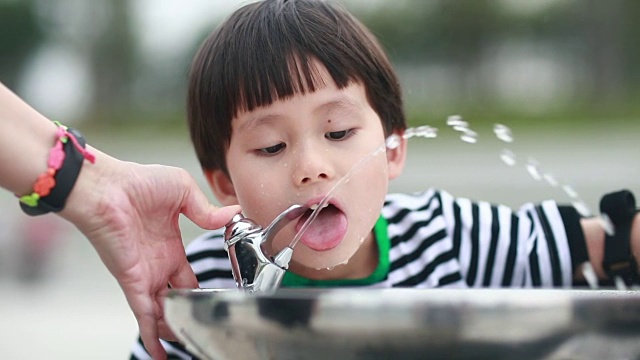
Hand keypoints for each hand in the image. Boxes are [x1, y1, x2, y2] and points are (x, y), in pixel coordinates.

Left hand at [60, 148, 239, 359]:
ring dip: (172, 330)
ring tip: (186, 346)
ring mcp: (145, 274)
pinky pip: (144, 313)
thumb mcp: (183, 191)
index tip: (211, 304)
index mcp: (170, 246)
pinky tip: (160, 352)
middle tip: (199, 332)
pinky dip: (152, 334)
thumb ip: (207, 210)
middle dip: (185, 318)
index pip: (187, 278)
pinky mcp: (134, 281)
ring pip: (161, 313)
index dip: (198, 292)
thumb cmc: (137, 182)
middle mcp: (157, 264)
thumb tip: (232, 215)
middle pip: (175, 301)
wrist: (107, 186)